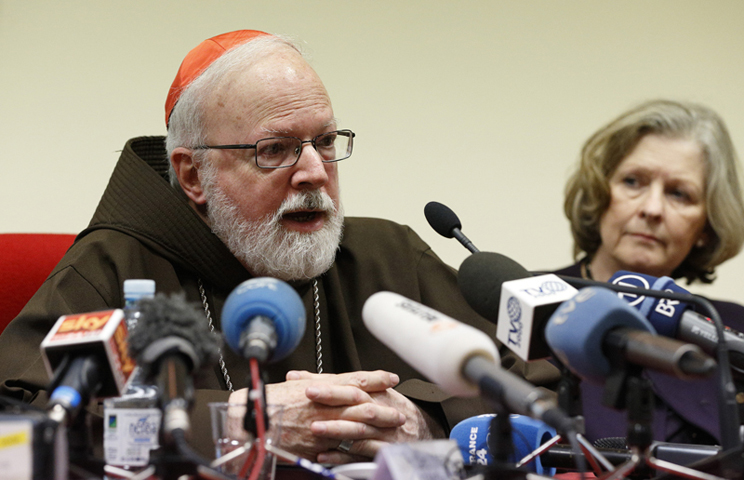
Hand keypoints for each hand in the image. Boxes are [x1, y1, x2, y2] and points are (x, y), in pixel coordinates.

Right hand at [227, 369, 404, 461]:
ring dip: (377, 428)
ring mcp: (321, 425)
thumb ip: (312, 382)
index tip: (391, 378)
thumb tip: (323, 380)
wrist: (249, 419)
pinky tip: (371, 449)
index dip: (375, 379)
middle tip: (400, 410)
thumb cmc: (267, 401)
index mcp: (319, 387)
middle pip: (362, 404)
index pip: (354, 380)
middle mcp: (323, 404)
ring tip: (393, 428)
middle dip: (383, 407)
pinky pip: (341, 447)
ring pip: (356, 425)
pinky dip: (357, 448)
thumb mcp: (293, 386)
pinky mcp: (315, 444)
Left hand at [287, 370, 443, 463]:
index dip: (329, 382)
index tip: (305, 382)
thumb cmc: (391, 408)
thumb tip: (306, 378)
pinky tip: (323, 456)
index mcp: (373, 393)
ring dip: (335, 428)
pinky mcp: (379, 451)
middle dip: (331, 398)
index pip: (350, 383)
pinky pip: (359, 454)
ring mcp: (379, 432)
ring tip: (314, 428)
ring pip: (357, 429)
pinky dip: (341, 457)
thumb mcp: (372, 391)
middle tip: (309, 395)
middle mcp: (376, 410)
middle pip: (354, 401)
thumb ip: (340, 384)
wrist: (421, 431)